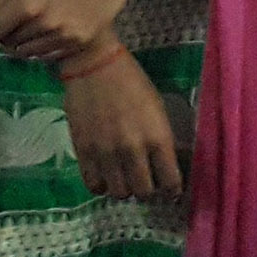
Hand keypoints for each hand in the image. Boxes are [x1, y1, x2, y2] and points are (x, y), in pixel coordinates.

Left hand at [0, 0, 168, 62]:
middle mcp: (44, 25)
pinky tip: (49, 28)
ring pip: (25, 52)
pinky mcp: (80, 43)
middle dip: (2, 31)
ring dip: (20, 40)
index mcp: (28, 3)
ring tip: (32, 20)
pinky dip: (40, 46)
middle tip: (11, 15)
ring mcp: (64, 37)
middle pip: (6, 43)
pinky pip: (46, 55)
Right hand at [63, 41, 182, 199]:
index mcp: (157, 137)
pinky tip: (105, 177)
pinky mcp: (83, 152)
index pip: (171, 181)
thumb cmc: (132, 81)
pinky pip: (94, 185)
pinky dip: (102, 186)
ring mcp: (106, 153)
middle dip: (148, 189)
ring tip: (125, 178)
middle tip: (146, 180)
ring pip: (119, 193)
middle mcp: (133, 150)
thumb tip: (165, 164)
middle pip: (144, 192)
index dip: (173, 189)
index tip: (171, 188)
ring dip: (125, 189)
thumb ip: (161, 138)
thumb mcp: (157, 108)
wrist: (93, 63)